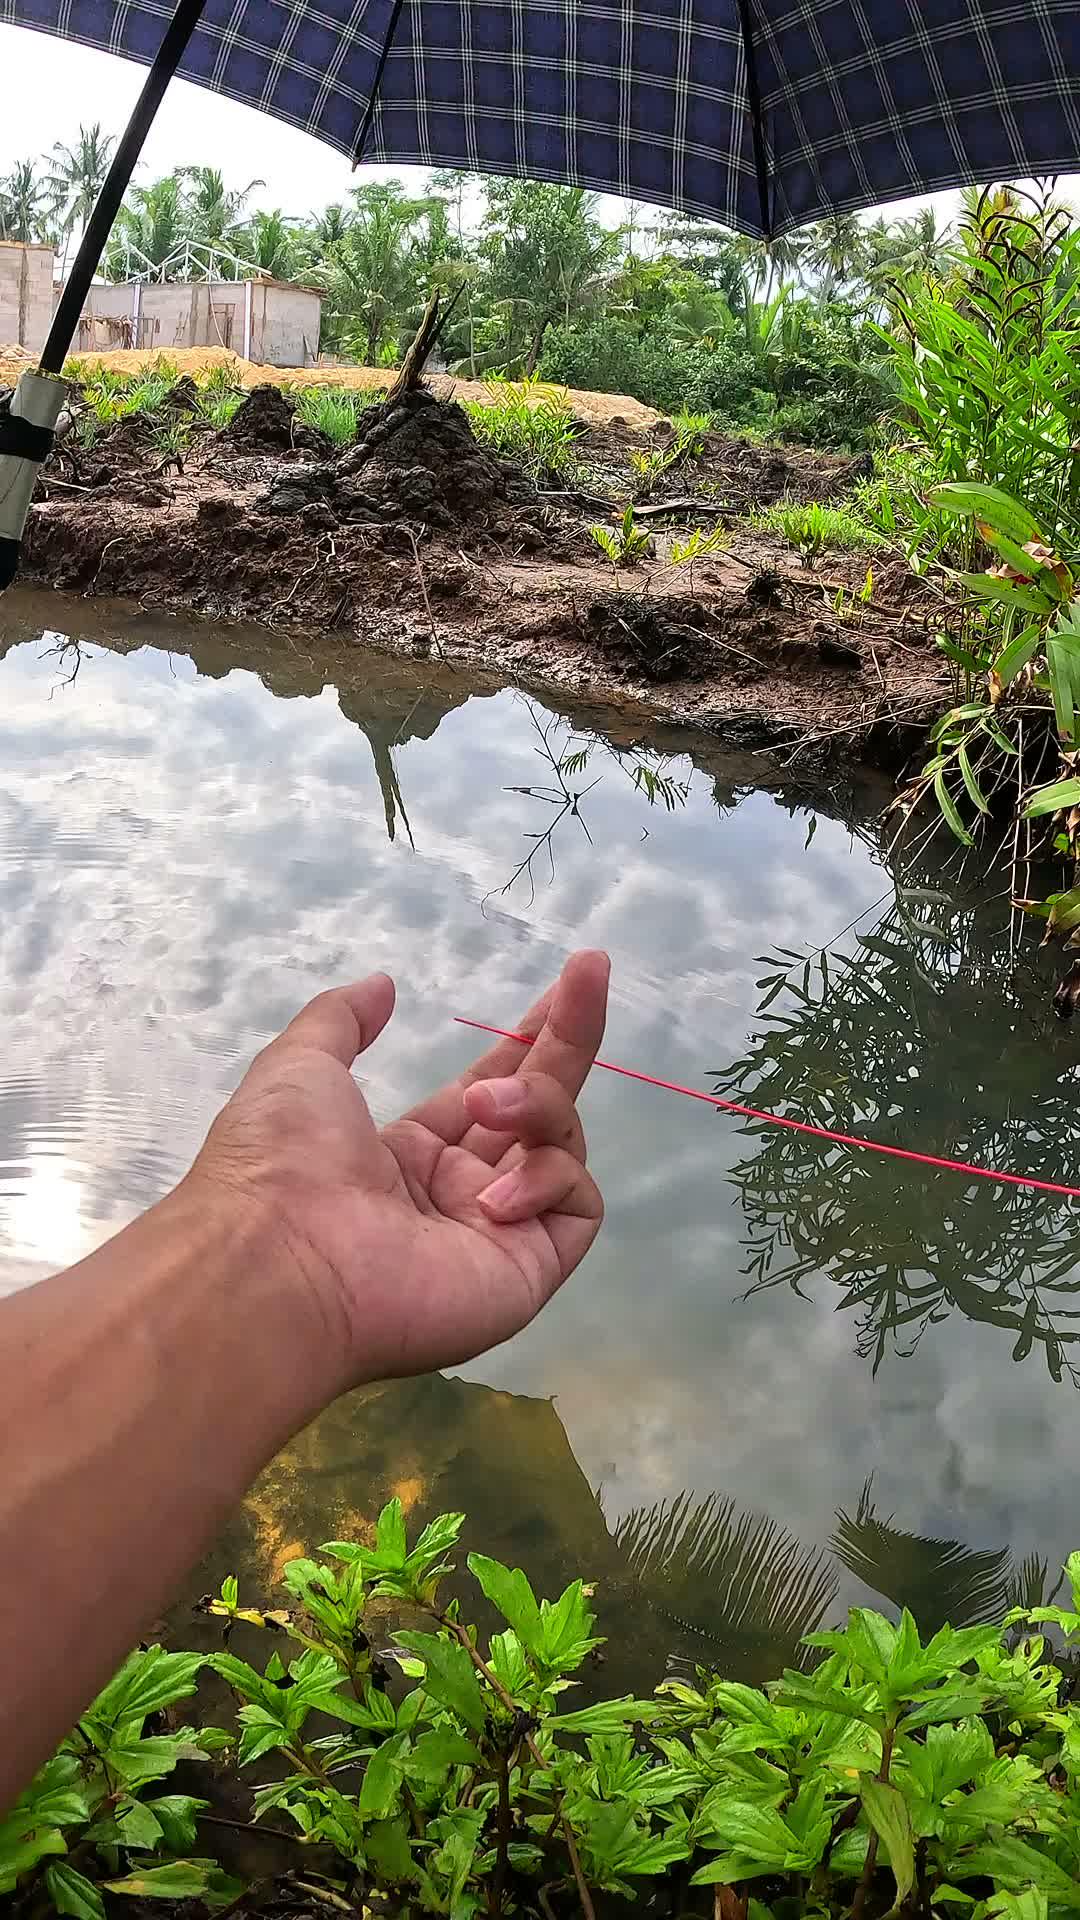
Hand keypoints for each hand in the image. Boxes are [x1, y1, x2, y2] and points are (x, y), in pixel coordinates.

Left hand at [185, 951, 609, 1390]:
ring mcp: (499, 1231)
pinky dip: (548, 1178)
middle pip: (541, 1106)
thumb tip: (383, 985)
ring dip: (537, 1106)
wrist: (280, 1264)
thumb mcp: (300, 1067)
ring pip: (561, 1145)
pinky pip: (576, 1205)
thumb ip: (343, 1020)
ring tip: (488, 1106)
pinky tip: (494, 1193)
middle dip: (569, 1036)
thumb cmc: (282, 1164)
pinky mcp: (528, 1268)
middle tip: (592, 969)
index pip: (490, 1088)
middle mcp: (461, 1190)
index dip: (527, 1039)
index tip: (568, 982)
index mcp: (411, 1152)